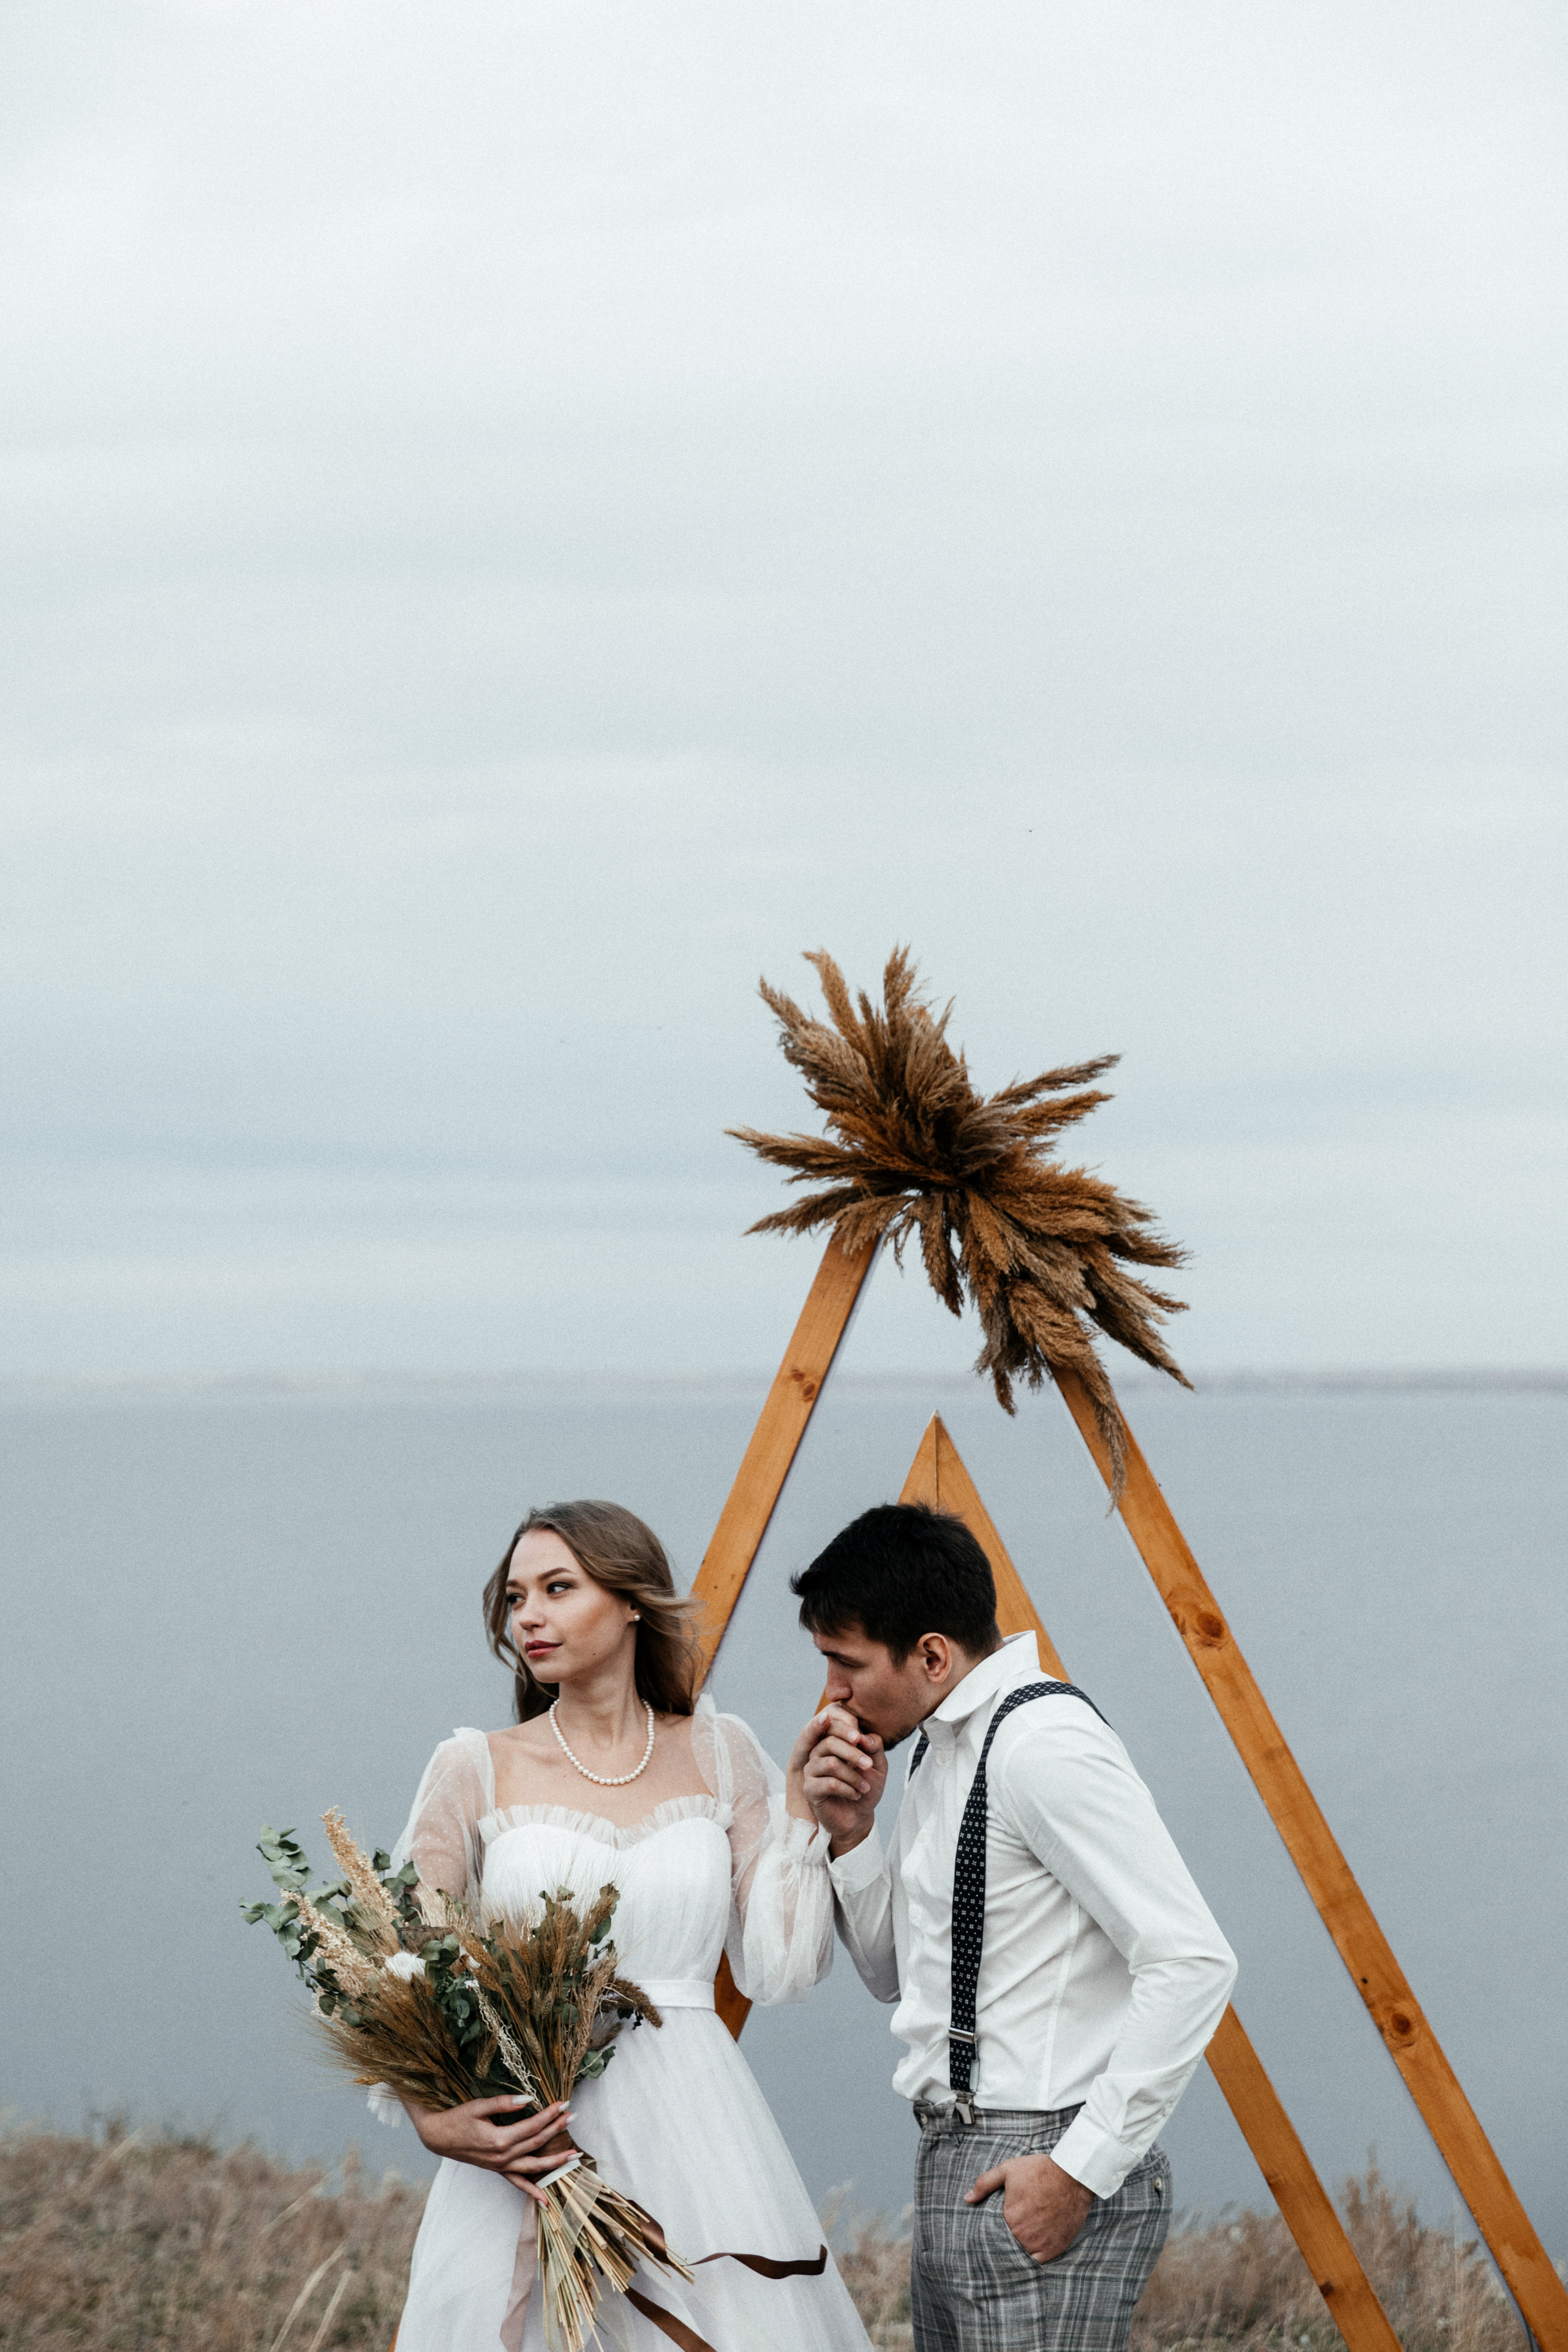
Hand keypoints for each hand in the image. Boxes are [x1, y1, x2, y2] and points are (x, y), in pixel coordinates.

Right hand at [403, 2094, 575, 2204]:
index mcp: (499, 2139)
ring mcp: (501, 2166)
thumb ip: (504, 2103)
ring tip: (574, 2155)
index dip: (549, 2115)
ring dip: (556, 2161)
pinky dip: (532, 2192)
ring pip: (534, 2167)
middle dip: (557, 2129)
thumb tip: (528, 2099)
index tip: (563, 2103)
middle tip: (574, 2115)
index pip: (532, 2126)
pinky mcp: (498, 2170)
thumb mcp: (478, 2106)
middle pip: (537, 2143)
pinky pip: (518, 2184)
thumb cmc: (458, 2119)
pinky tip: (546, 2201)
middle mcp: (503, 2157)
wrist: (439, 2137)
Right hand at [790, 1705, 886, 1854]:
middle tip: (869, 1765)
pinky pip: (829, 1783)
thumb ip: (874, 1746)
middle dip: (853, 1753)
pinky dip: (847, 1789)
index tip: (863, 1741)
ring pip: (830, 1763)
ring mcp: (811, 1771)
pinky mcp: (810, 1789)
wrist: (860, 1816)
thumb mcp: (877, 1765)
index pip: (832, 1725)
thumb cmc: (866, 1786)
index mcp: (831, 1742)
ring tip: (864, 1787)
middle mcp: (818, 1753)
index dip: (846, 1728)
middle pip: (830, 1742)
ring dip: (853, 1776)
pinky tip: (855, 1795)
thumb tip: (864, 1736)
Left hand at [965, 2152, 1093, 2263]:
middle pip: (1007, 2246)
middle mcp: (1023, 2234)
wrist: (1072, 2175)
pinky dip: (1033, 2259)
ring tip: (1016, 2247)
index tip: (991, 2233)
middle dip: (1004, 2244)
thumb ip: (985, 2183)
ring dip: (1018, 2252)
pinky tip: (1030, 2252)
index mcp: (1009, 2217)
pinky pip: (1038, 2262)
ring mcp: (1040, 2243)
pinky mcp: (1055, 2248)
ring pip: (1022, 2255)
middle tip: (1004, 2242)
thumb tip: (967, 2198)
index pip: (993, 2234)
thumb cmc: (1039, 2170)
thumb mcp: (1008, 2169)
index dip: (991, 2234)